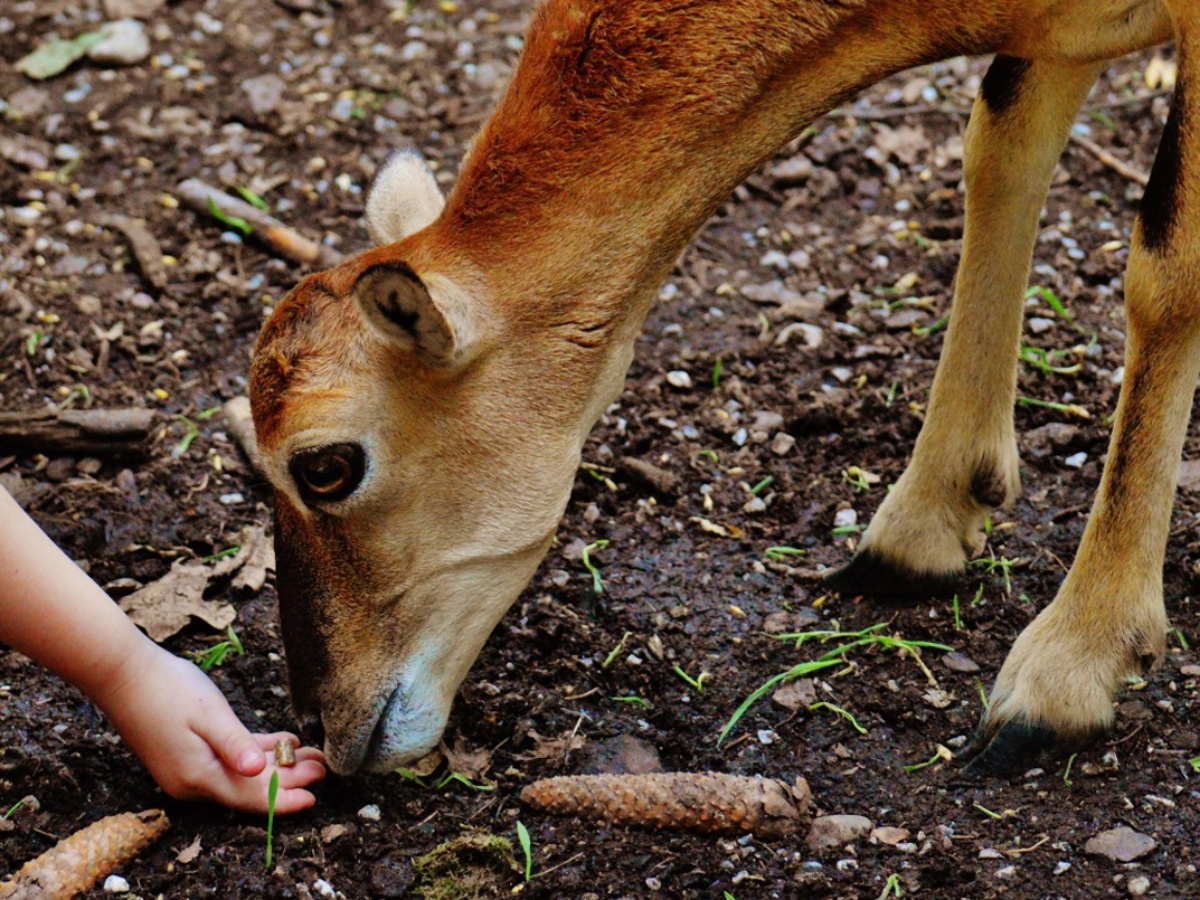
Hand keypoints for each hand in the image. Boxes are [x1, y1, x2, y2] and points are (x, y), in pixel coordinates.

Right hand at [96, 641, 325, 813]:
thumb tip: (257, 771)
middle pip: (249, 789)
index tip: (315, 796)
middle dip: (288, 780)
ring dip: (276, 766)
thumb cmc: (166, 689)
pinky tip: (282, 743)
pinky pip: (228, 760)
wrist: (121, 674)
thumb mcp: (208, 714)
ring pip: (241, 774)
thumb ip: (235, 744)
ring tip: (311, 755)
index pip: (250, 798)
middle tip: (324, 767)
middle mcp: (192, 781)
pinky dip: (255, 753)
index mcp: (198, 776)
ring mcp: (188, 769)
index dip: (284, 800)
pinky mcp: (187, 754)